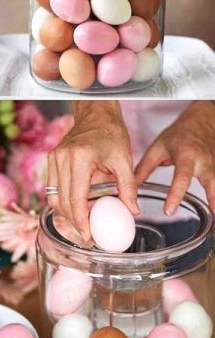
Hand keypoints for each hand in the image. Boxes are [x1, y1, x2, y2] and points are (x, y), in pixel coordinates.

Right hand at [47, 101, 138, 241]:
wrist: (97, 113)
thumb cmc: (111, 133)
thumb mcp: (124, 159)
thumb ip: (128, 187)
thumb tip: (132, 211)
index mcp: (80, 158)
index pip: (75, 199)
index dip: (80, 222)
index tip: (89, 237)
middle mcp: (62, 158)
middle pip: (61, 202)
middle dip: (73, 223)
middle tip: (88, 236)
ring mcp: (54, 158)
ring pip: (54, 197)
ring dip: (66, 213)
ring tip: (83, 223)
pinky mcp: (52, 159)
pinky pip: (53, 188)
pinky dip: (63, 201)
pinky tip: (77, 208)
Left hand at [135, 101, 214, 215]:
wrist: (201, 121)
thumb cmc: (179, 134)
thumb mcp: (158, 147)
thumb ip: (144, 168)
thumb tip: (132, 187)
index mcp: (186, 154)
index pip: (181, 176)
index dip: (175, 194)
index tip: (168, 210)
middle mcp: (203, 160)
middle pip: (210, 180)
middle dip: (213, 197)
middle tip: (212, 216)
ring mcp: (214, 164)